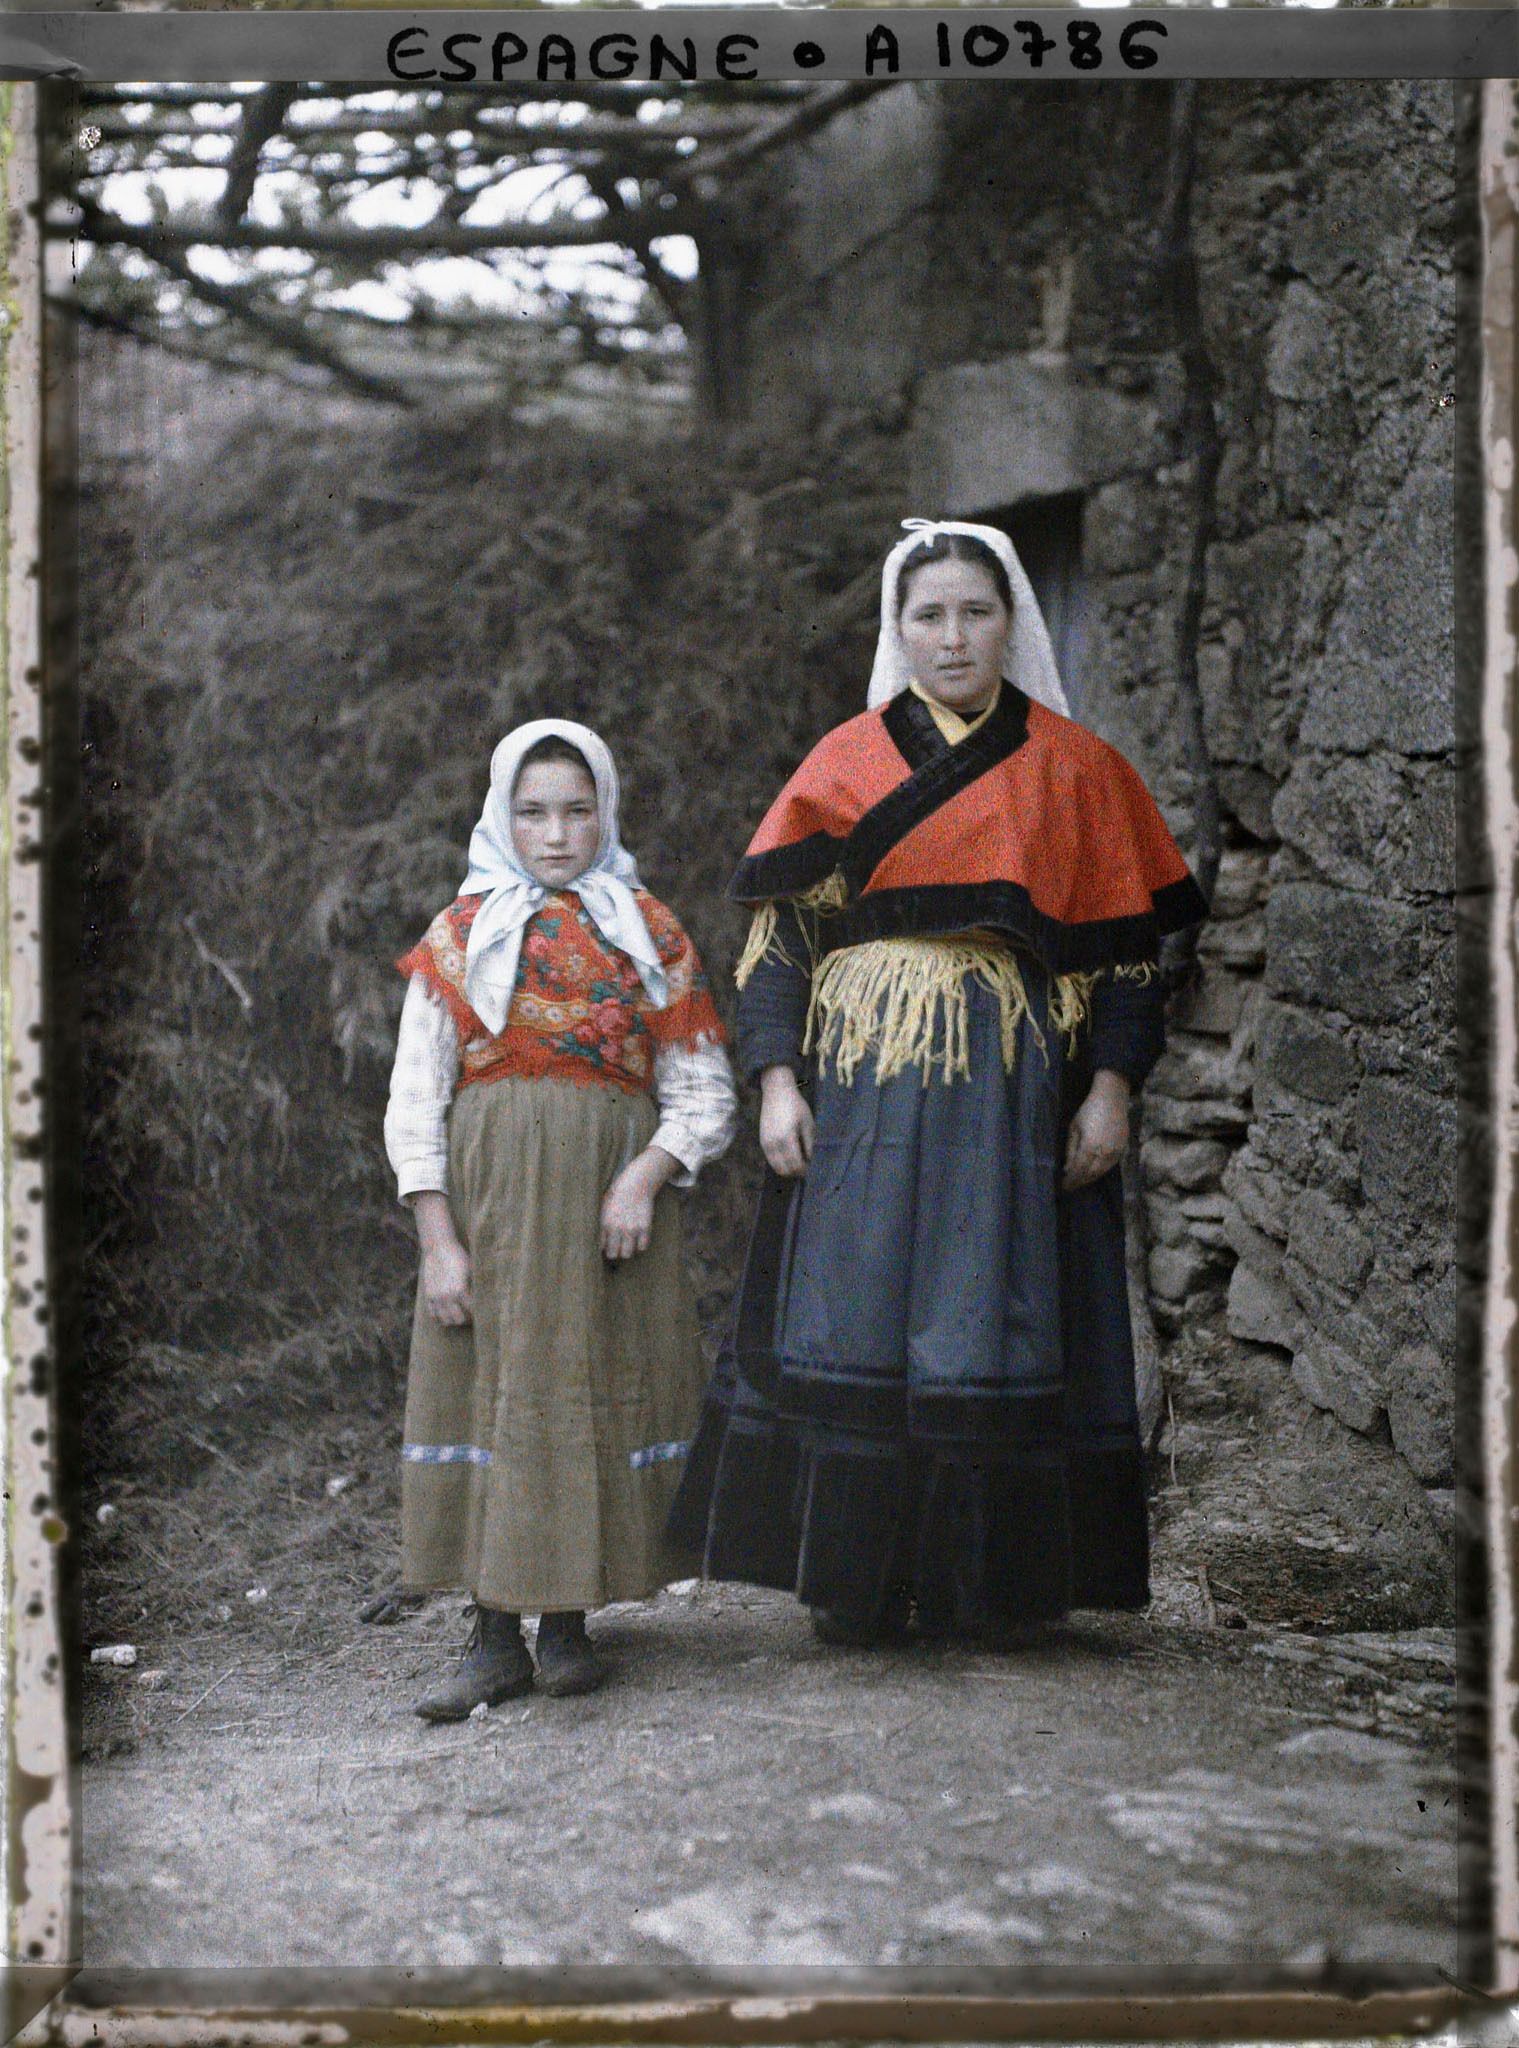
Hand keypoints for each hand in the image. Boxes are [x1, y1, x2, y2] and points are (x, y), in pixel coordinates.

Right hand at [411, 1190, 472, 1324]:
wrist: (438, 1247)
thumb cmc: (459, 1256)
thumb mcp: (473, 1268)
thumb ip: (479, 1282)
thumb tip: (494, 1291)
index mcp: (460, 1290)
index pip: (472, 1310)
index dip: (479, 1313)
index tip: (485, 1313)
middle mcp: (447, 1296)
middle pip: (458, 1319)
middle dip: (467, 1320)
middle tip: (473, 1316)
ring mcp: (436, 1297)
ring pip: (444, 1320)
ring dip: (453, 1320)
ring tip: (460, 1316)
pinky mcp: (428, 1295)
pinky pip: (433, 1314)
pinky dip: (440, 1316)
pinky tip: (447, 1313)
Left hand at [600, 1147, 678, 1261]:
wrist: (636, 1183)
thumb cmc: (617, 1194)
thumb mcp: (602, 1207)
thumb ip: (600, 1223)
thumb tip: (596, 1239)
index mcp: (604, 1223)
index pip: (598, 1247)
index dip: (601, 1249)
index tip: (604, 1246)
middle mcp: (617, 1228)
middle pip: (613, 1254)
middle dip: (614, 1252)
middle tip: (616, 1246)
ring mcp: (632, 1229)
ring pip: (627, 1254)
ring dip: (626, 1250)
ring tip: (626, 1243)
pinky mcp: (645, 1227)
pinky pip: (642, 1247)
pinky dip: (640, 1245)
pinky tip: (637, 1238)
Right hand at [759, 1065, 814, 1177]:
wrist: (776, 1092)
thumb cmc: (795, 1105)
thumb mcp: (808, 1123)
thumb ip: (808, 1143)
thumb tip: (809, 1159)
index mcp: (787, 1139)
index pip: (795, 1164)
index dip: (803, 1170)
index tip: (809, 1168)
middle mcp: (774, 1144)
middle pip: (784, 1169)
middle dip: (794, 1172)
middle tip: (803, 1168)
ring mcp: (766, 1143)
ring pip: (775, 1166)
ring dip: (786, 1169)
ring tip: (796, 1163)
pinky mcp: (762, 1141)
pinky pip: (770, 1159)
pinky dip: (778, 1162)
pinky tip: (787, 1157)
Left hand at [1062, 1070, 1129, 1192]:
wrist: (1112, 1098)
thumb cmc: (1088, 1111)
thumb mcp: (1073, 1128)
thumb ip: (1070, 1150)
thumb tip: (1068, 1169)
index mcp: (1090, 1147)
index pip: (1078, 1171)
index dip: (1071, 1181)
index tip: (1064, 1186)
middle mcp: (1105, 1153)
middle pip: (1090, 1174)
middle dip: (1080, 1182)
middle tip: (1071, 1186)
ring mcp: (1116, 1152)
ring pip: (1102, 1172)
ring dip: (1090, 1178)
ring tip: (1080, 1181)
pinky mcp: (1123, 1149)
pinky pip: (1110, 1166)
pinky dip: (1100, 1171)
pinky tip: (1093, 1171)